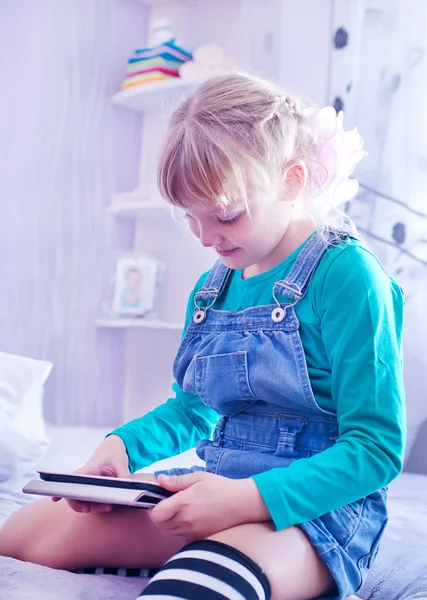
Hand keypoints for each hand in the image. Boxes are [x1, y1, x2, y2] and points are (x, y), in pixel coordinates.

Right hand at [52, 434, 129, 513]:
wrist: (114, 448)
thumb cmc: (114, 454)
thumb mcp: (121, 463)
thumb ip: (123, 476)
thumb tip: (127, 490)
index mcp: (88, 469)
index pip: (72, 480)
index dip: (62, 490)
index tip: (55, 498)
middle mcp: (84, 477)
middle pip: (74, 494)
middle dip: (79, 504)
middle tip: (89, 510)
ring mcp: (87, 484)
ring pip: (82, 499)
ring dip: (92, 506)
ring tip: (109, 507)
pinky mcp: (92, 488)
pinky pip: (88, 499)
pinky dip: (91, 505)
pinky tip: (95, 508)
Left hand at [149, 471, 269, 540]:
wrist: (242, 503)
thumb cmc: (221, 487)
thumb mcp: (199, 477)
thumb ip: (177, 481)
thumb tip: (159, 480)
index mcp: (183, 503)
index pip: (156, 514)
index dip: (154, 508)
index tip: (161, 500)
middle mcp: (186, 520)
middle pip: (161, 525)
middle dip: (162, 515)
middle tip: (172, 504)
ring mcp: (193, 532)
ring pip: (171, 532)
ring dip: (171, 523)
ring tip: (184, 511)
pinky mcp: (200, 539)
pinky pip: (183, 537)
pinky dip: (182, 530)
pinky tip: (192, 520)